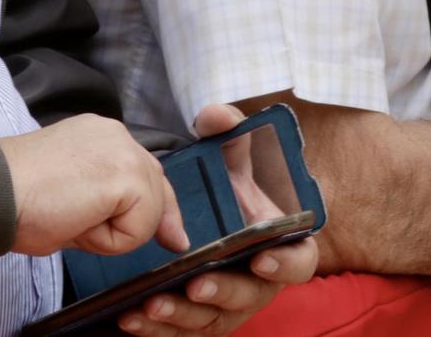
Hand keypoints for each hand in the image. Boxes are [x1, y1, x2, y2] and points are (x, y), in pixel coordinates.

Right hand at [0, 114, 185, 256]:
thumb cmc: (17, 198)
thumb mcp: (72, 193)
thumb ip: (107, 201)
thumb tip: (147, 228)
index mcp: (101, 135)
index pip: (144, 171)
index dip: (158, 206)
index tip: (172, 234)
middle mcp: (117, 135)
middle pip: (157, 184)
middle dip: (157, 220)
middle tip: (154, 239)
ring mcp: (124, 151)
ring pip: (149, 209)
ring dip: (116, 232)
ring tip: (73, 222)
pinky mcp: (125, 174)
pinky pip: (140, 225)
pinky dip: (113, 240)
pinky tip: (79, 224)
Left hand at [116, 104, 320, 335]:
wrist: (211, 216)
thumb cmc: (234, 191)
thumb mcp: (236, 158)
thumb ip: (231, 133)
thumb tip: (216, 116)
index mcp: (281, 244)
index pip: (299, 262)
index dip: (285, 264)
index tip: (260, 258)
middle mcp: (259, 280)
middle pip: (250, 297)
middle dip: (223, 292)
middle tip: (195, 284)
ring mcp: (229, 303)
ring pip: (212, 320)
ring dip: (182, 315)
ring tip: (152, 303)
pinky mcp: (199, 319)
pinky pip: (182, 331)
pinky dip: (158, 329)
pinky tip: (131, 316)